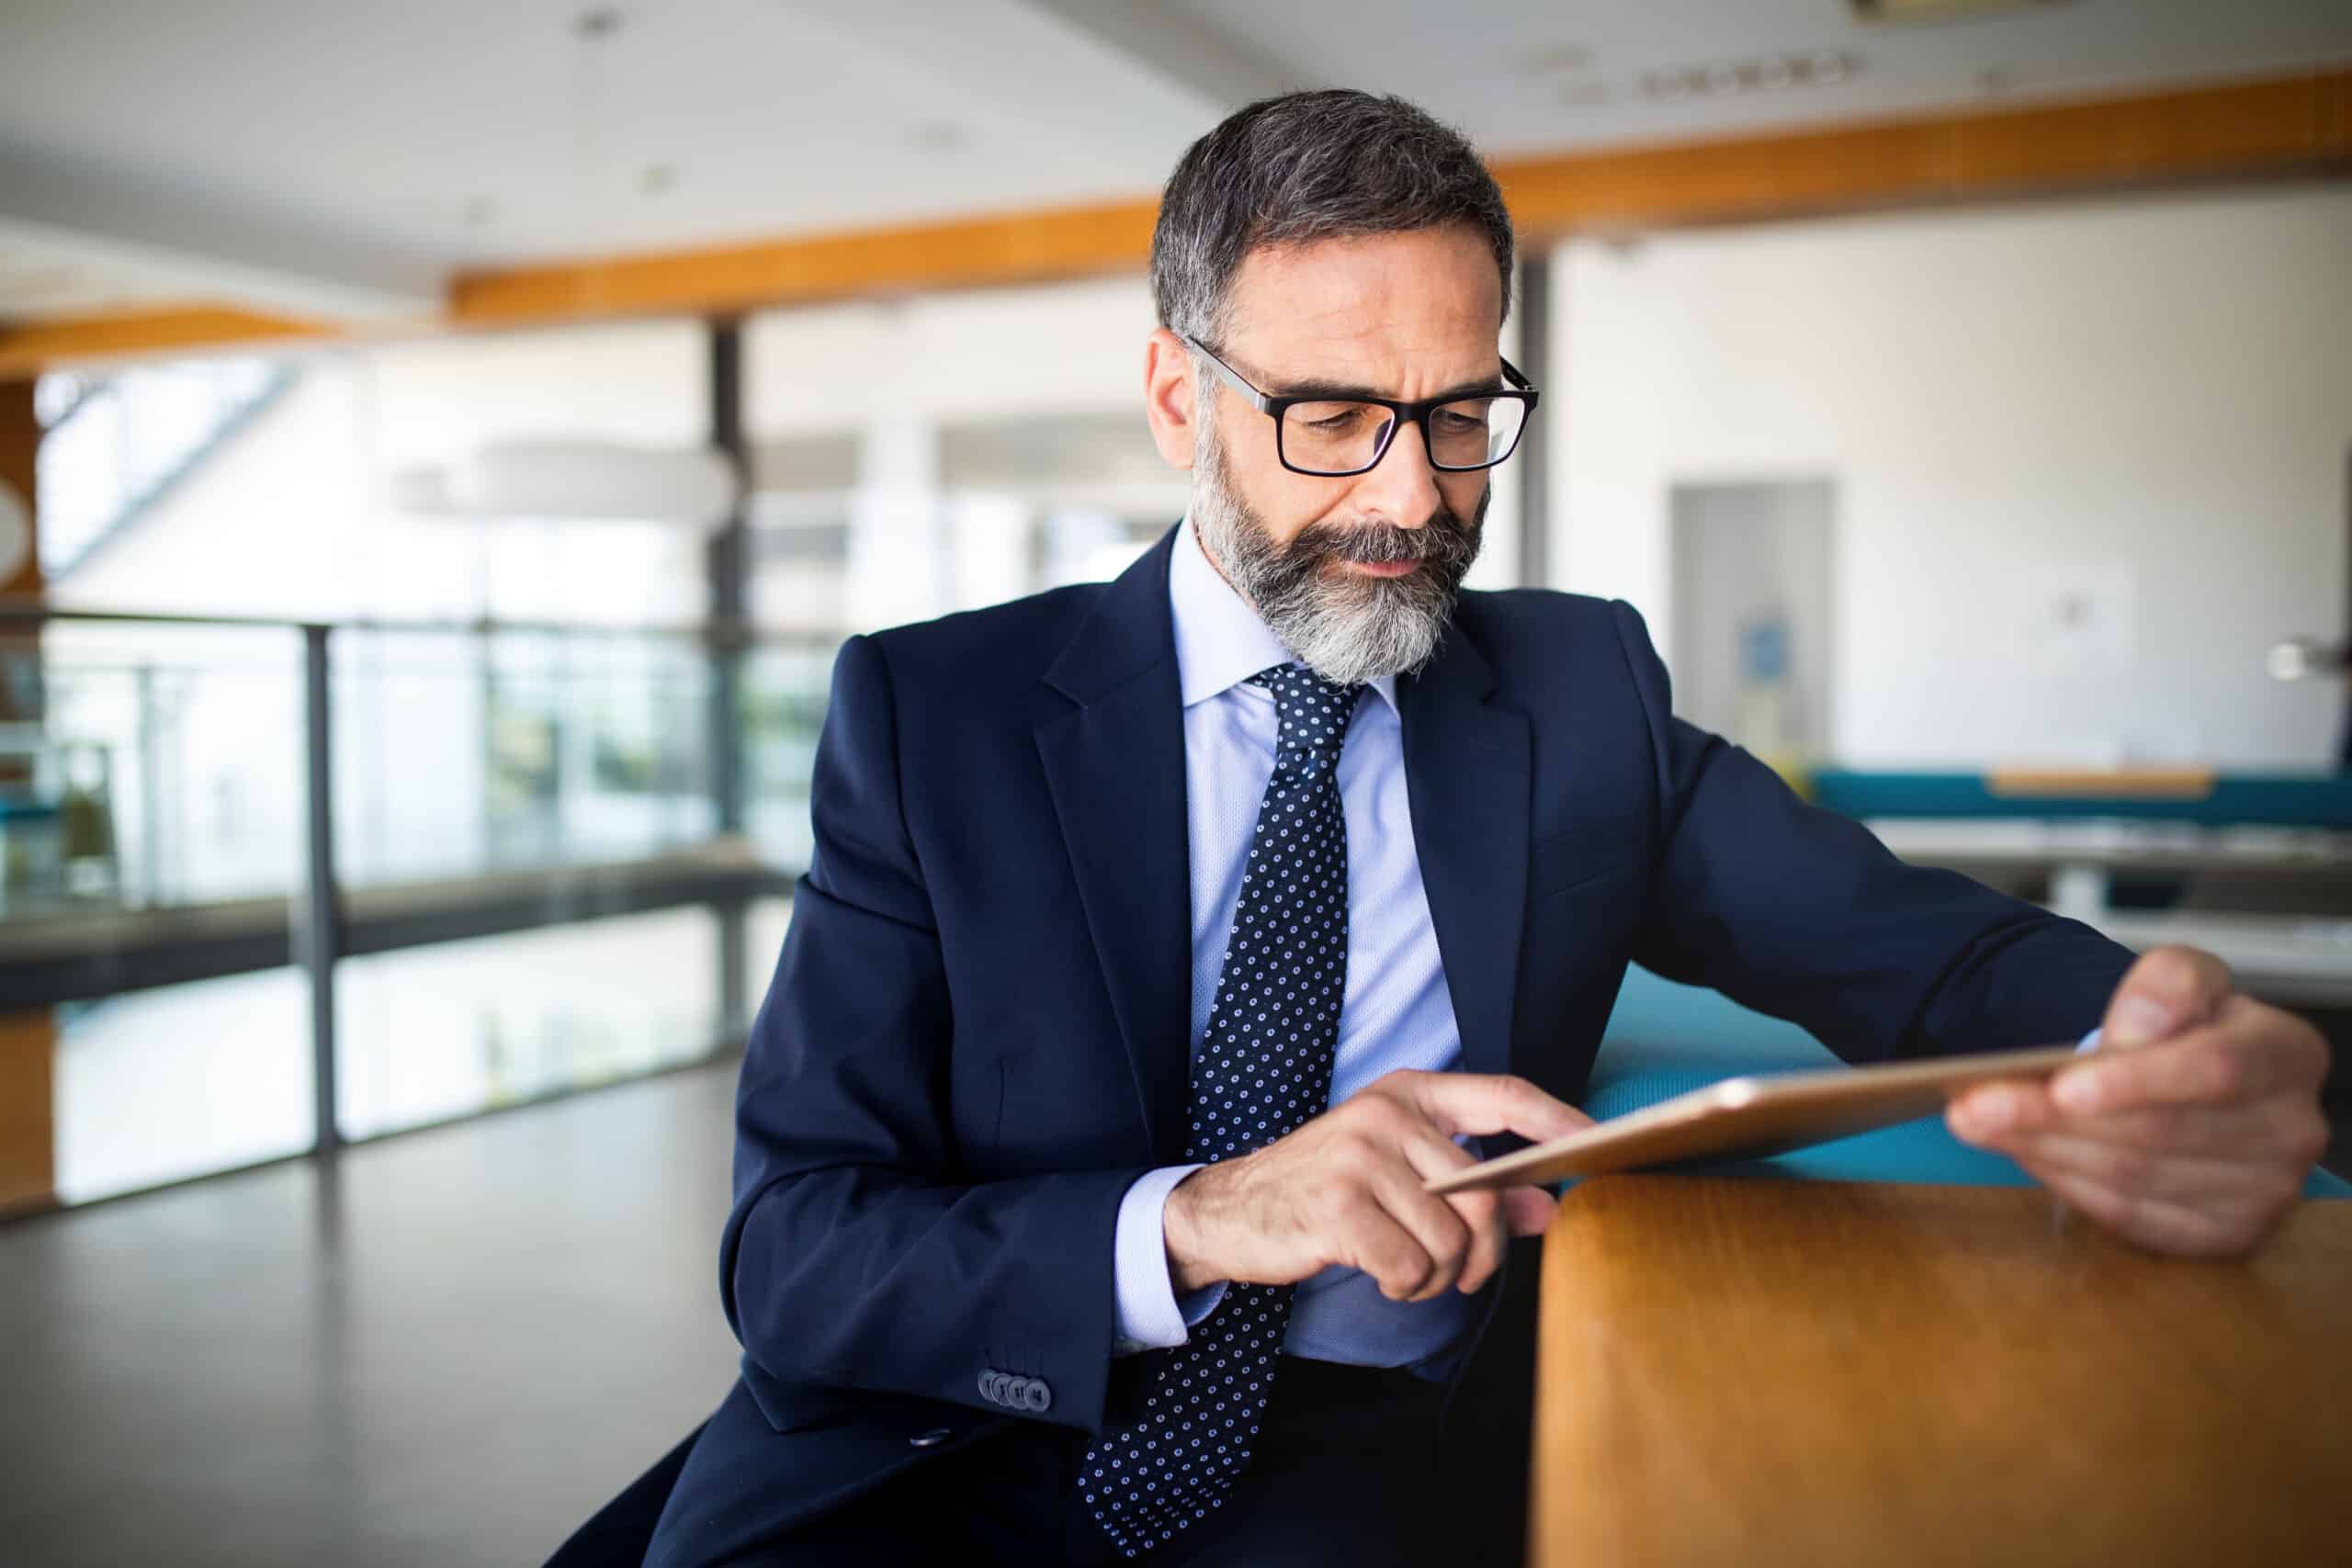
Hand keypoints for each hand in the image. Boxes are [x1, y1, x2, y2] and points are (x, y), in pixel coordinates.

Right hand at [1162, 1069, 1591, 1301]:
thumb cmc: (1327, 1191)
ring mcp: (1359, 1157)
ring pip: (1451, 1240)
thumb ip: (1477, 1189)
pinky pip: (1412, 1268)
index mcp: (1409, 1094)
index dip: (1558, 1119)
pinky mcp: (1337, 1207)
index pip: (1503, 1094)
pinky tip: (1383, 1277)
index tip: (1600, 1142)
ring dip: (1439, 1278)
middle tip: (1464, 1276)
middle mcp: (1386, 1115)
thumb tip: (1550, 1206)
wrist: (1232, 1209)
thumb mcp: (1400, 1175)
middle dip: (1484, 1253)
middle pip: (1483, 1195)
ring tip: (1408, 1272)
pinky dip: (1407, 1289)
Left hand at [1948, 946, 2331, 1256]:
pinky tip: (2025, 1153)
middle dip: (2054, 1119)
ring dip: (2045, 1150)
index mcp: (2288, 1054)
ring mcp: (2263, 1192)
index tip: (2060, 1084)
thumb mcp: (2180, 979)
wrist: (2180, 1074)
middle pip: (2159, 1132)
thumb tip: (2136, 1028)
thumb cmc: (2181, 1026)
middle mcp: (2290, 1130)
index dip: (2134, 1081)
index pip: (2214, 1070)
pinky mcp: (2223, 1234)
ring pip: (2133, 1177)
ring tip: (1980, 1122)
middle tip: (1972, 1105)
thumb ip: (2168, 984)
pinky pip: (2130, 1217)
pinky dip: (2067, 1184)